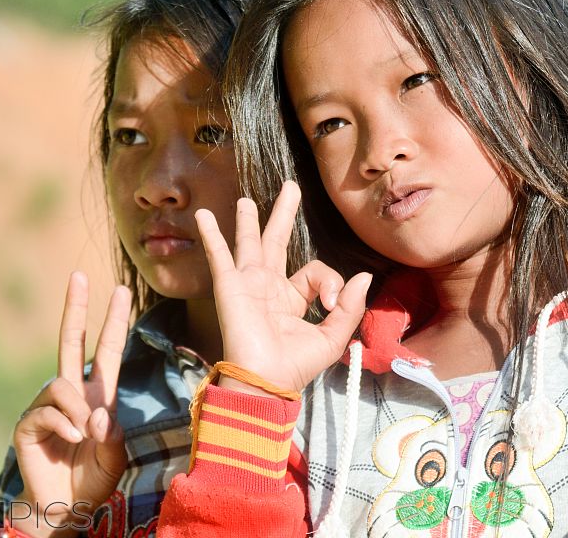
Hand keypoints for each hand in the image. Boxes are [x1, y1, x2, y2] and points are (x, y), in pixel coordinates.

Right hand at [11, 272, 131, 536]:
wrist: (66, 507)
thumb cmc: (94, 477)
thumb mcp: (115, 455)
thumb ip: (113, 435)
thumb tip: (98, 413)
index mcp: (98, 394)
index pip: (108, 349)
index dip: (114, 321)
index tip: (122, 291)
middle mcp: (72, 393)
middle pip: (71, 341)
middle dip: (75, 307)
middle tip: (78, 274)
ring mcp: (48, 406)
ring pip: (62, 384)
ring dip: (79, 409)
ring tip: (86, 435)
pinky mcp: (28, 424)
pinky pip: (48, 411)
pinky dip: (65, 426)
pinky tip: (72, 442)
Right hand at [195, 180, 370, 394]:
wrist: (265, 381)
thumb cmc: (296, 365)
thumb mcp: (333, 337)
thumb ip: (349, 306)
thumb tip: (364, 276)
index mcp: (292, 299)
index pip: (314, 271)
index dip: (328, 280)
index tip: (330, 301)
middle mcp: (269, 287)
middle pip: (277, 241)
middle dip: (283, 214)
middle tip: (290, 187)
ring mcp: (247, 284)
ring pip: (249, 243)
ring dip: (247, 220)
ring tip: (245, 200)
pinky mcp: (230, 286)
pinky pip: (220, 255)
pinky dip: (211, 235)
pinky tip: (203, 215)